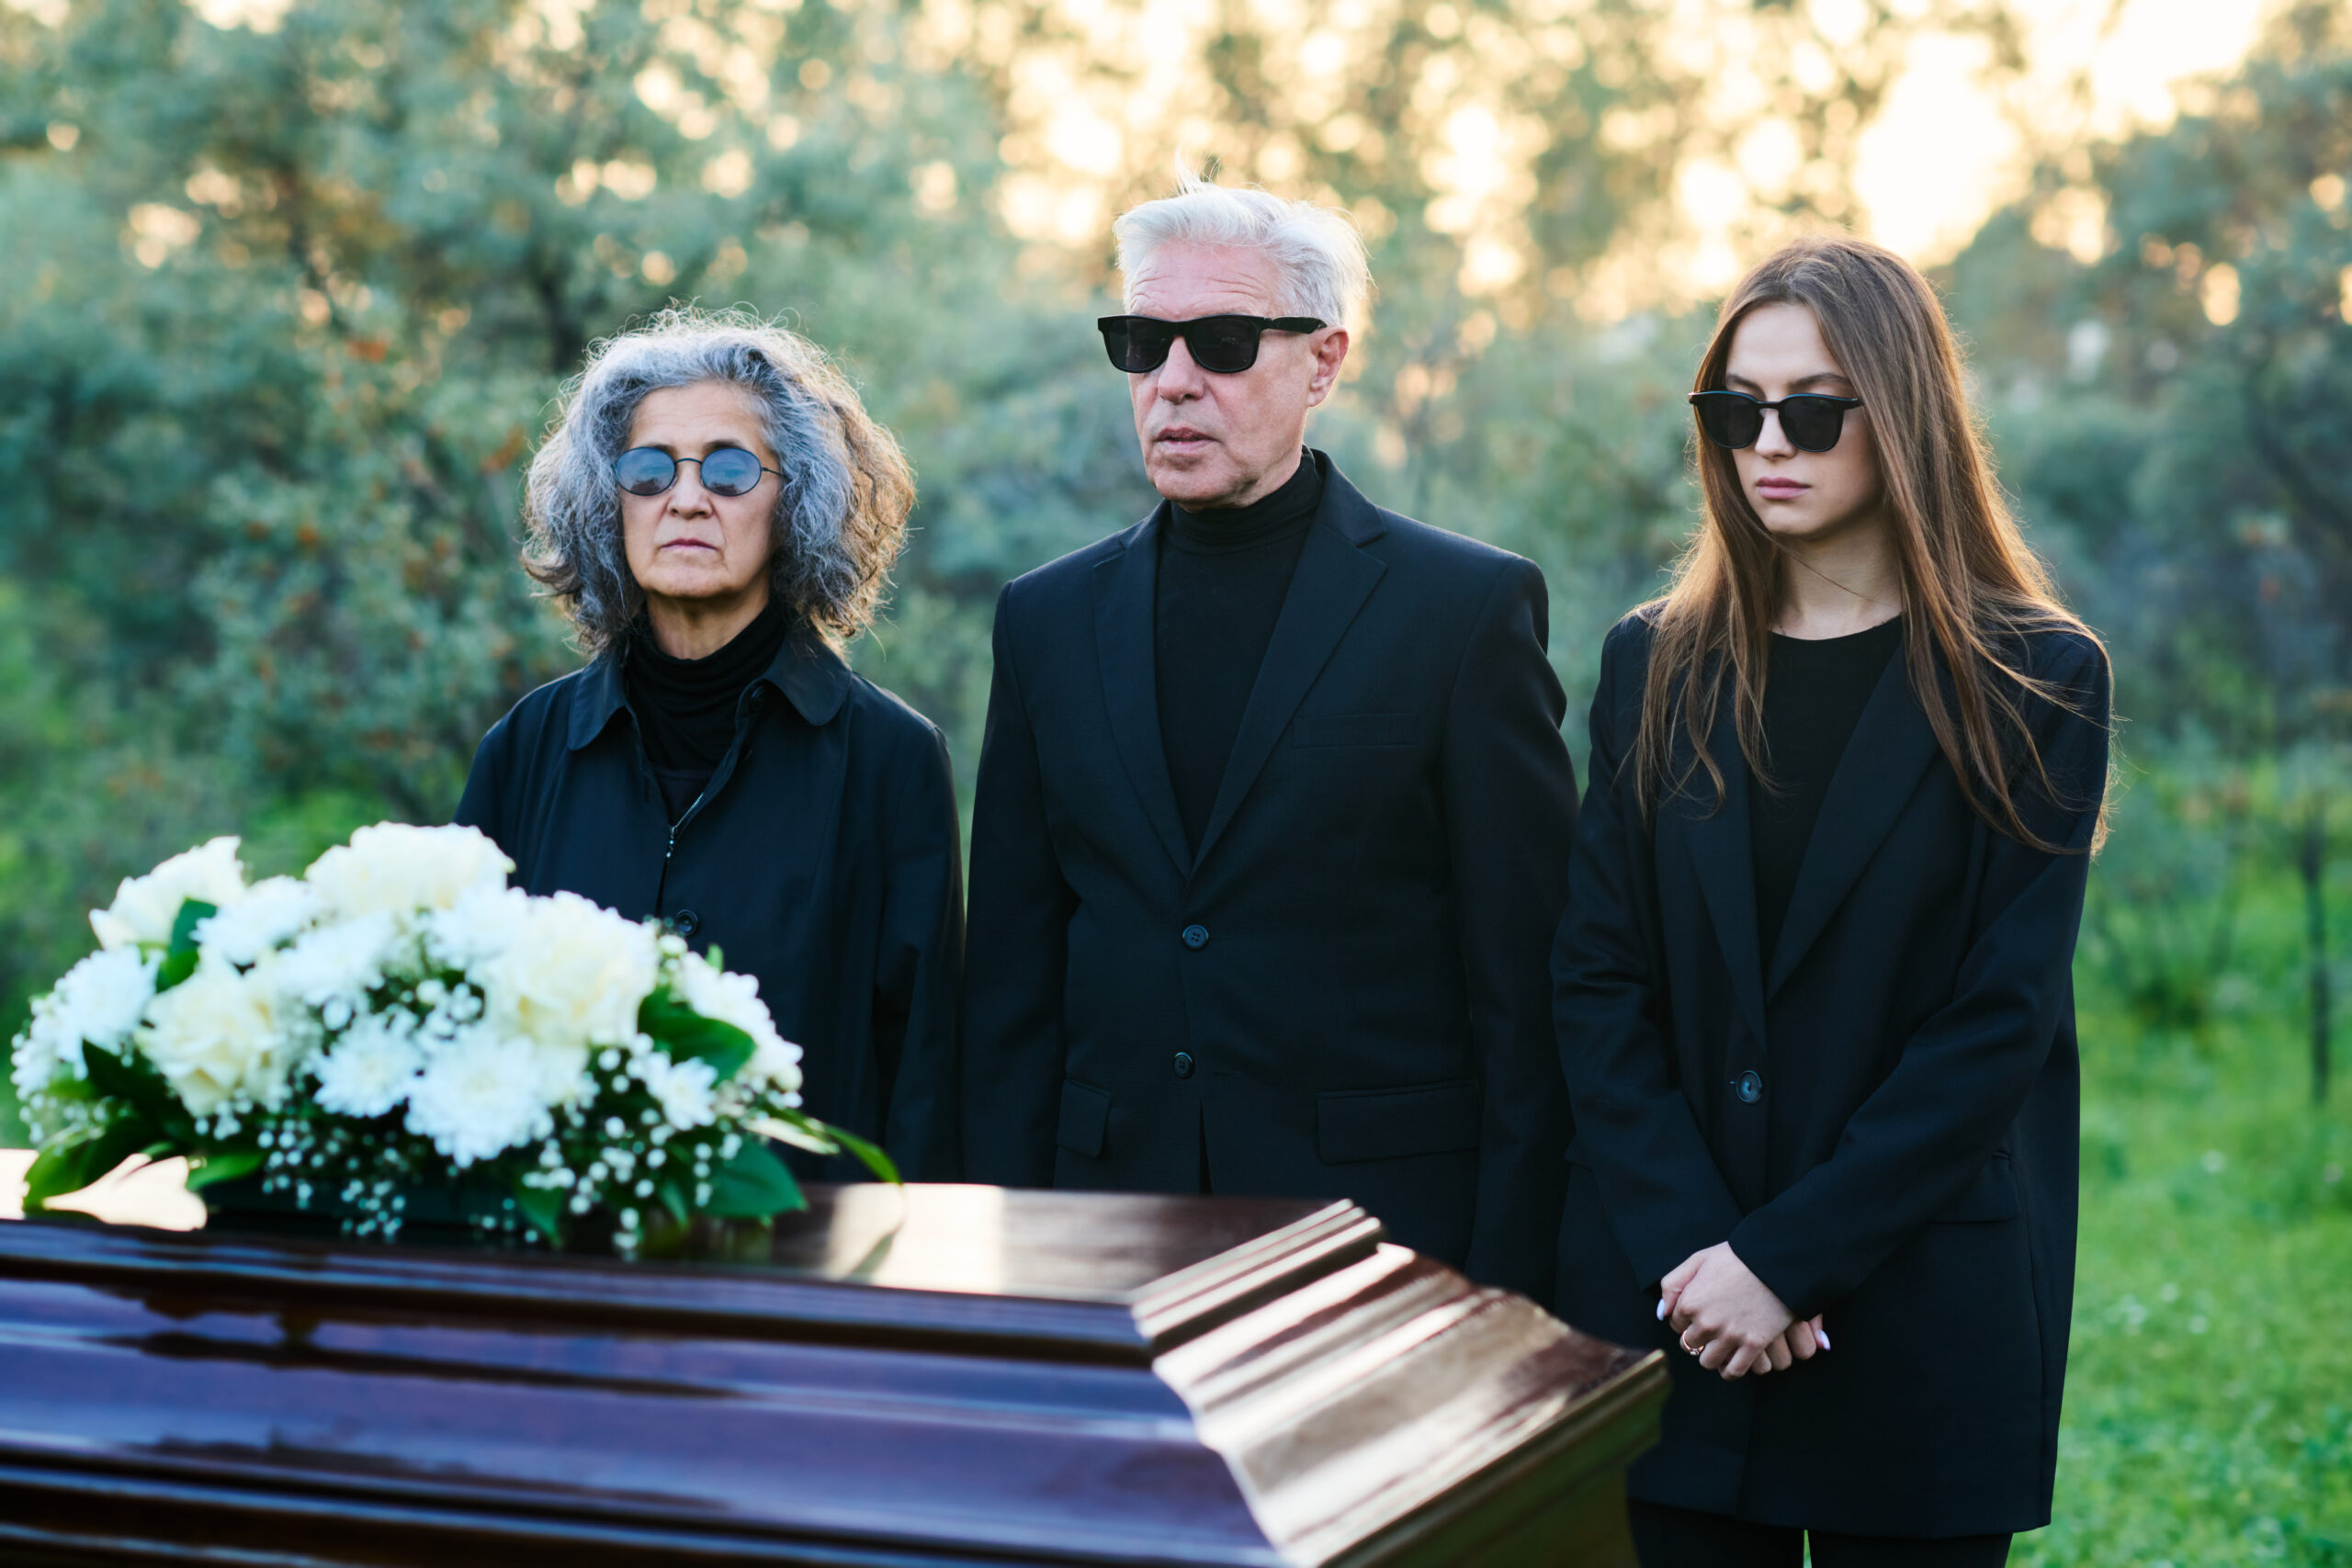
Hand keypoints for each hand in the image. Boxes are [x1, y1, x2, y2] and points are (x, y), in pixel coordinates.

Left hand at [1657, 1243, 1798, 1378]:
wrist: (1776, 1261)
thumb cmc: (1737, 1257)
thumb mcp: (1699, 1260)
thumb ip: (1674, 1284)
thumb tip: (1663, 1312)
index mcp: (1690, 1302)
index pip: (1676, 1324)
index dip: (1687, 1319)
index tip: (1700, 1314)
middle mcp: (1706, 1323)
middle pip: (1689, 1344)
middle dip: (1698, 1338)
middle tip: (1712, 1329)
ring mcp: (1730, 1336)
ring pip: (1708, 1362)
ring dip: (1712, 1355)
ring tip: (1722, 1345)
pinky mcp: (1753, 1345)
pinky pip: (1733, 1371)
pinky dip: (1730, 1370)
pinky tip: (1733, 1360)